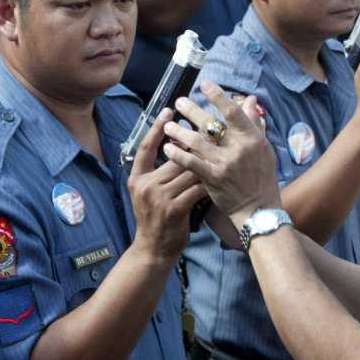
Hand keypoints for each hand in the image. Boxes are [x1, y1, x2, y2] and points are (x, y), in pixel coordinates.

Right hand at [127, 108, 208, 259]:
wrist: (154, 248)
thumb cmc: (156, 217)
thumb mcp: (150, 192)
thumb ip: (159, 171)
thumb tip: (178, 144)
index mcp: (137, 177)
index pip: (145, 147)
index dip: (157, 128)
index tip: (169, 110)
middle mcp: (145, 185)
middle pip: (174, 157)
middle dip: (194, 146)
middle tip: (211, 133)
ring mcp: (159, 198)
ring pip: (189, 171)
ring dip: (206, 164)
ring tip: (221, 153)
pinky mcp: (174, 209)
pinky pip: (196, 189)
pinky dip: (210, 183)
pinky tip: (222, 178)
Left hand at [161, 83, 280, 227]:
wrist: (259, 208)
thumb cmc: (262, 176)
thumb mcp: (263, 147)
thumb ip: (253, 122)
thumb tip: (250, 99)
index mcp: (252, 137)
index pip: (233, 111)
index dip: (218, 96)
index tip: (204, 85)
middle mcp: (238, 147)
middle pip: (210, 123)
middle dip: (191, 110)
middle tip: (179, 101)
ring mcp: (224, 163)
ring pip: (196, 141)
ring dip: (179, 131)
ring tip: (167, 125)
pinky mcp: (213, 178)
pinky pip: (191, 162)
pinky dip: (178, 154)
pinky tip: (167, 147)